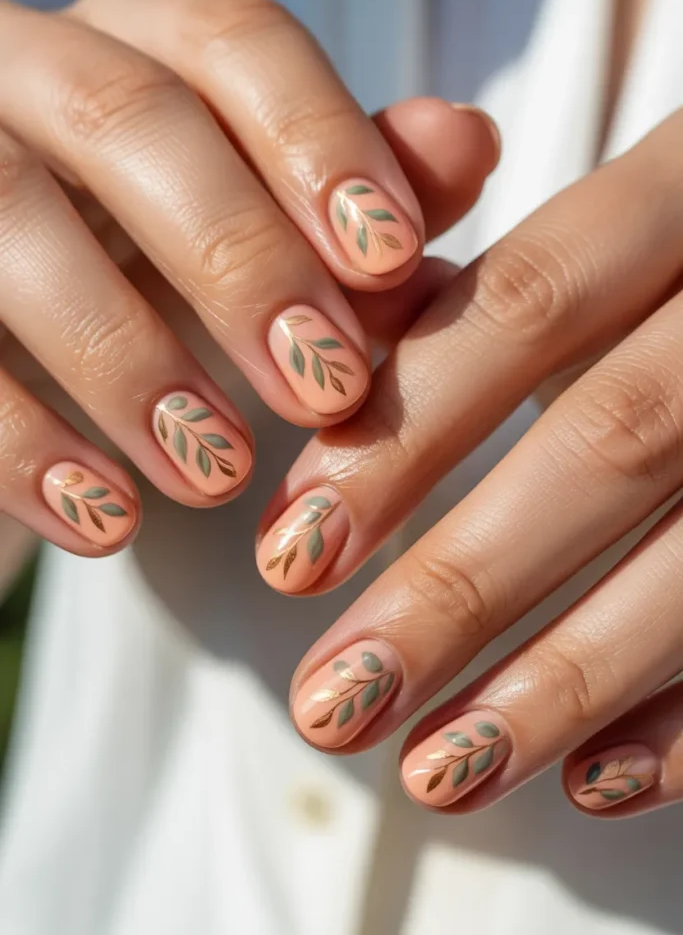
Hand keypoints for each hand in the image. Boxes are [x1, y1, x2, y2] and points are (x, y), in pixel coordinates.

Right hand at [0, 0, 496, 553]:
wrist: (24, 326)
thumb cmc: (166, 260)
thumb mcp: (267, 223)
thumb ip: (361, 185)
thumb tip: (469, 143)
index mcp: (139, 38)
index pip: (234, 42)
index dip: (320, 142)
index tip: (392, 259)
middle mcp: (29, 67)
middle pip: (129, 118)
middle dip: (237, 258)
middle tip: (324, 389)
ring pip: (13, 219)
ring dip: (128, 357)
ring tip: (220, 474)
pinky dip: (20, 441)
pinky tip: (106, 520)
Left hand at [262, 110, 682, 817]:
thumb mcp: (611, 226)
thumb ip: (481, 281)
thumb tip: (327, 371)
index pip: (528, 305)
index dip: (404, 434)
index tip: (289, 554)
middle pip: (610, 444)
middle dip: (460, 587)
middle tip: (332, 703)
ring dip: (564, 683)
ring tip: (436, 771)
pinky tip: (594, 780)